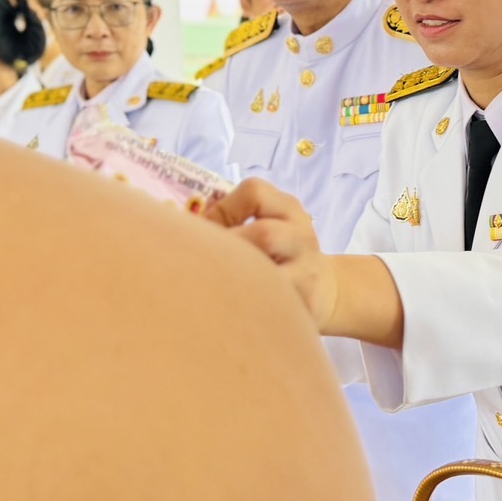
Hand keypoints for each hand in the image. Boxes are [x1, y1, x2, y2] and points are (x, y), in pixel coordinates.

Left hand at [204, 179, 338, 328]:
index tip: (202, 229)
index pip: (254, 193)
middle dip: (226, 248)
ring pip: (269, 274)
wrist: (324, 290)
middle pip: (264, 234)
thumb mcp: (267, 223)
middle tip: (200, 261)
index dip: (221, 209)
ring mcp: (307, 273)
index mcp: (288, 209)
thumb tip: (177, 224)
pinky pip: (270, 305)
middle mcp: (301, 236)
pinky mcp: (305, 306)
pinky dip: (243, 306)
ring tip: (213, 283)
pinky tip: (227, 308)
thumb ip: (230, 218)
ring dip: (234, 277)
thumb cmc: (277, 254)